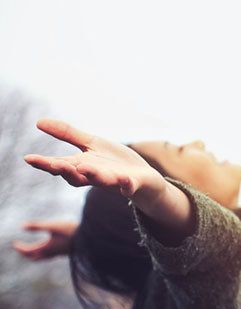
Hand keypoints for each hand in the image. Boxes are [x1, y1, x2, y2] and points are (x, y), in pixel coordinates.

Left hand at [13, 220, 77, 259]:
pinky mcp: (65, 252)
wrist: (90, 238)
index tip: (14, 243)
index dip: (20, 248)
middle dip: (26, 254)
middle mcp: (52, 253)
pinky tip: (49, 248)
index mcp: (47, 247)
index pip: (28, 251)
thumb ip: (37, 226)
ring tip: (32, 249)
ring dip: (35, 255)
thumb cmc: (72, 231)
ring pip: (43, 258)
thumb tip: (21, 226)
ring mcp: (59, 254)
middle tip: (20, 248)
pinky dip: (44, 254)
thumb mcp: (53, 225)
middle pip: (34, 257)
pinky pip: (51, 256)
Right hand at [26, 119, 194, 242]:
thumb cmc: (116, 162)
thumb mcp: (92, 144)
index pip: (60, 166)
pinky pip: (129, 186)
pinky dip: (127, 185)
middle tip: (55, 165)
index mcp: (83, 166)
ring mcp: (114, 181)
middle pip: (77, 177)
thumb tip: (38, 122)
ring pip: (101, 181)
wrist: (144, 178)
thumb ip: (68, 135)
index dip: (45, 164)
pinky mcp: (132, 184)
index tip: (28, 158)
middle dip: (66, 171)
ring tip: (86, 168)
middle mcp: (95, 176)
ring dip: (94, 175)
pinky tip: (126, 181)